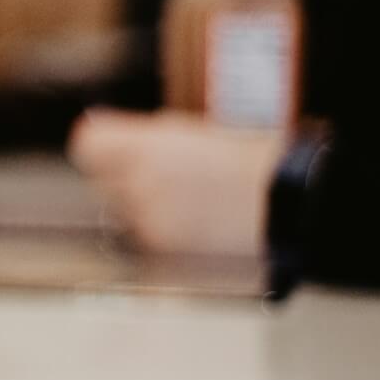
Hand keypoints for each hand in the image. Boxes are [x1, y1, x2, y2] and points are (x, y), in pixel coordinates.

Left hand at [68, 109, 283, 256]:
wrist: (292, 207)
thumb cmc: (253, 162)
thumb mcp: (192, 131)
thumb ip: (139, 133)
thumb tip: (97, 126)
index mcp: (148, 148)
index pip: (87, 147)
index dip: (99, 146)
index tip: (109, 146)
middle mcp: (142, 186)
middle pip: (103, 182)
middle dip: (123, 178)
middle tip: (165, 175)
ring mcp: (151, 223)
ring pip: (125, 214)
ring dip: (143, 207)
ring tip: (191, 199)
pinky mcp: (165, 253)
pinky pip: (148, 239)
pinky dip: (164, 232)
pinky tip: (197, 221)